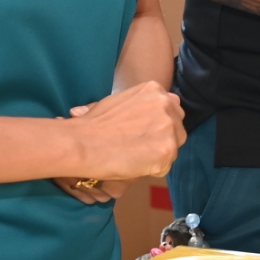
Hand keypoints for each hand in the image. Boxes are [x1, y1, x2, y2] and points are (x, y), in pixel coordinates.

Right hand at [64, 81, 184, 185]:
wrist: (83, 142)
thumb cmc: (92, 124)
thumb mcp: (118, 101)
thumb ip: (136, 105)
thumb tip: (130, 111)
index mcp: (155, 89)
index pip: (171, 110)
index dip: (158, 125)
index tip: (144, 134)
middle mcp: (167, 104)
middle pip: (177, 128)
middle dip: (162, 139)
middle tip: (139, 148)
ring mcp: (170, 127)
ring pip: (173, 148)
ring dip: (157, 155)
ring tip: (132, 156)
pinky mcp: (168, 150)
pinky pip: (165, 166)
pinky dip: (151, 170)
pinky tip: (133, 165)